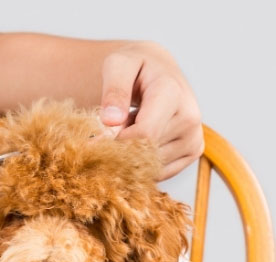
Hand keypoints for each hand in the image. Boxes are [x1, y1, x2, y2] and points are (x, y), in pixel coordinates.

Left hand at [98, 42, 203, 179]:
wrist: (157, 70)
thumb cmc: (133, 67)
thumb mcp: (117, 66)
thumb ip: (113, 91)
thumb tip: (111, 121)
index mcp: (172, 93)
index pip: (144, 134)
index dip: (115, 144)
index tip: (92, 142)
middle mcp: (189, 117)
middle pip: (145, 152)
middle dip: (120, 148)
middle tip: (111, 129)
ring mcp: (193, 136)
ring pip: (151, 165)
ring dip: (131, 155)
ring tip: (129, 128)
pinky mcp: (192, 150)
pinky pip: (160, 172)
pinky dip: (142, 163)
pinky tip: (139, 141)